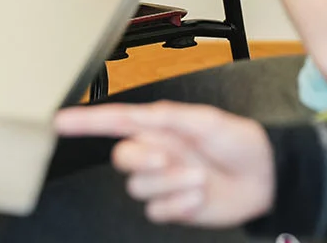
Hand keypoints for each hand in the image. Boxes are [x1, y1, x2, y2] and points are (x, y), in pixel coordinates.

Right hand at [54, 101, 274, 227]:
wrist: (265, 178)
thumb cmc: (241, 143)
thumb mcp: (206, 120)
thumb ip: (169, 117)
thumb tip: (137, 115)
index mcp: (161, 127)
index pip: (115, 122)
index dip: (86, 122)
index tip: (60, 122)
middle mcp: (158, 153)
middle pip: (123, 159)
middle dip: (142, 160)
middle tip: (169, 159)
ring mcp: (165, 182)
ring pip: (139, 188)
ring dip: (170, 184)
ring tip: (198, 177)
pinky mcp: (174, 207)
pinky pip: (158, 211)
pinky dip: (179, 205)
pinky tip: (199, 195)